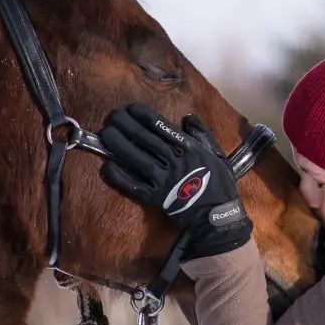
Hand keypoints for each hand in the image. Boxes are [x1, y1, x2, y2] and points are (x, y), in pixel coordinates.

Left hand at [99, 103, 251, 258]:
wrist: (217, 216)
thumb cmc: (219, 183)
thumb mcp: (217, 154)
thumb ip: (203, 134)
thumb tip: (188, 117)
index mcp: (189, 149)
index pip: (163, 128)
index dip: (145, 116)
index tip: (131, 108)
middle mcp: (174, 162)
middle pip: (146, 140)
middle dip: (127, 126)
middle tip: (112, 116)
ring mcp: (164, 180)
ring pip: (137, 159)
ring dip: (120, 146)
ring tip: (105, 134)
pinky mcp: (156, 198)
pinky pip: (135, 186)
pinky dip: (121, 177)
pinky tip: (106, 167)